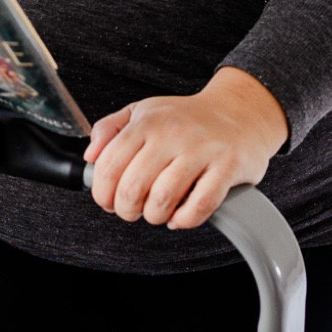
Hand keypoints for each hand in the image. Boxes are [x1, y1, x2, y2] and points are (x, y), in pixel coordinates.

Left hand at [85, 68, 288, 229]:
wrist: (241, 112)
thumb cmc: (188, 118)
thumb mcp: (143, 111)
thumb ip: (109, 129)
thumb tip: (90, 157)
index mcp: (148, 122)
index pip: (108, 166)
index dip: (102, 192)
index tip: (108, 200)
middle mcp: (173, 134)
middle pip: (132, 188)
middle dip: (126, 210)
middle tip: (133, 210)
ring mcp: (202, 150)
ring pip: (162, 200)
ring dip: (154, 216)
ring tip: (158, 211)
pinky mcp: (228, 167)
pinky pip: (199, 207)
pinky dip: (184, 220)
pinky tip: (180, 214)